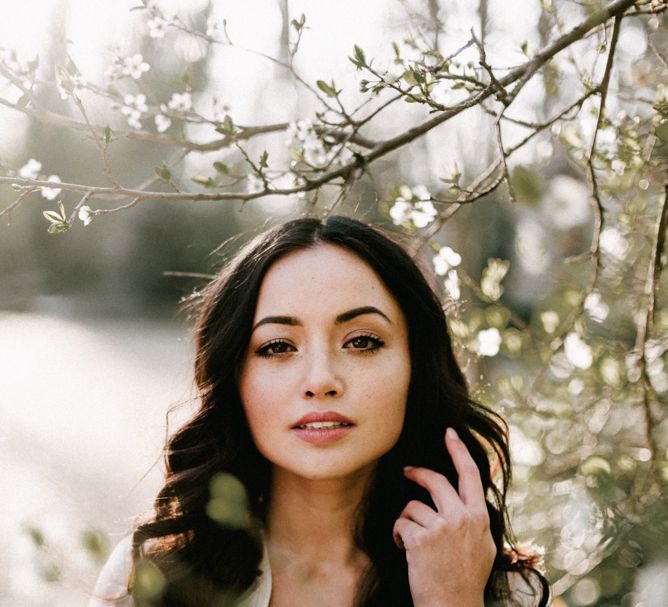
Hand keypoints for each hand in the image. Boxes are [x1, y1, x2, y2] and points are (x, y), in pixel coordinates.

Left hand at [393, 428, 495, 606]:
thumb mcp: (483, 545)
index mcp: (479, 517)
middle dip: (417, 472)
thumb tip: (470, 497)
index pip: (469, 474)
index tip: (448, 433)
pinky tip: (406, 552)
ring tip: (412, 541)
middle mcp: (462, 518)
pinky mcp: (420, 539)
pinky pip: (401, 524)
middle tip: (406, 470)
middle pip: (435, 480)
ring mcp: (441, 528)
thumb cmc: (467, 579)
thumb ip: (475, 519)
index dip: (458, 450)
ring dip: (407, 521)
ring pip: (413, 506)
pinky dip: (399, 537)